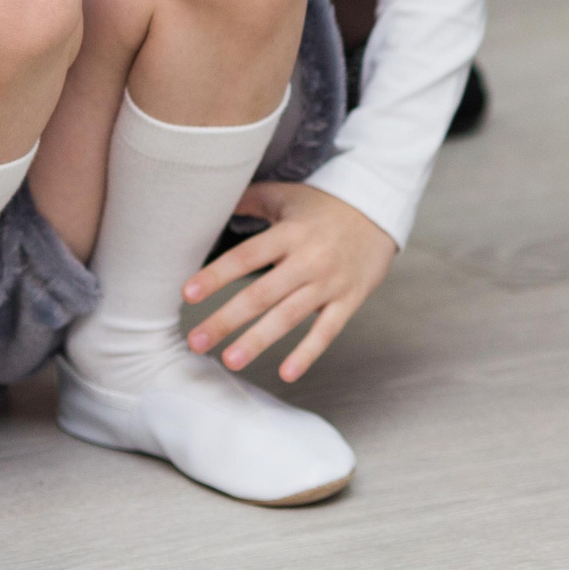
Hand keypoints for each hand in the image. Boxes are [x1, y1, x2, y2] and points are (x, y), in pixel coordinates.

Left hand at [182, 182, 397, 381]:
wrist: (380, 209)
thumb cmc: (324, 205)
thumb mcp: (287, 196)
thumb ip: (250, 200)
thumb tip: (210, 200)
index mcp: (290, 232)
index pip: (246, 256)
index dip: (217, 275)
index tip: (188, 293)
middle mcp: (309, 259)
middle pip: (262, 293)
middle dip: (227, 319)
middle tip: (196, 341)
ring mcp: (330, 283)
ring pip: (289, 316)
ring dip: (258, 341)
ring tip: (230, 360)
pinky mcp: (349, 300)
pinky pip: (327, 331)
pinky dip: (307, 354)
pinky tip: (286, 373)